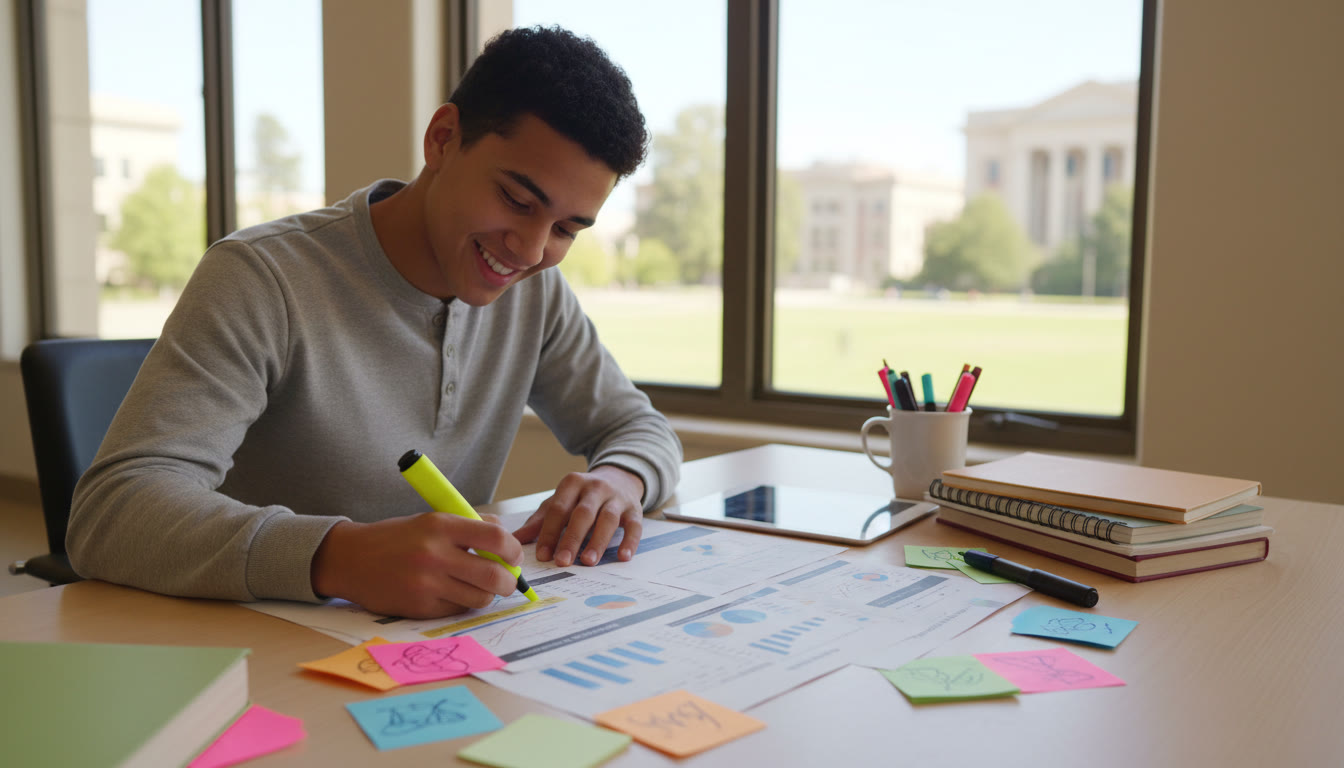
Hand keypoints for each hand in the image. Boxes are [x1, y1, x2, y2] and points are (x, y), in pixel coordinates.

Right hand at [310, 512, 522, 618]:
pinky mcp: (419, 607)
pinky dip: (463, 604)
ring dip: (487, 595)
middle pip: (494, 575)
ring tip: (479, 587)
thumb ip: (469, 527)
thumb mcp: (431, 520)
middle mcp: (435, 554)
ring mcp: (426, 583)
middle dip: (509, 582)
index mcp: (442, 525)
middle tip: (507, 581)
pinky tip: (452, 594)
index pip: (496, 538)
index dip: (513, 550)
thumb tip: (507, 542)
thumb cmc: (398, 538)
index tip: (514, 556)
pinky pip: (458, 610)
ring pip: (479, 597)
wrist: (350, 559)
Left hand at [512, 466, 644, 566]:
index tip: (543, 556)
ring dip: (598, 541)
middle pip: (583, 514)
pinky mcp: (635, 509)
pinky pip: (635, 525)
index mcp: (572, 483)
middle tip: (562, 562)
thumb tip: (516, 540)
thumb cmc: (583, 496)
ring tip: (588, 562)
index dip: (549, 532)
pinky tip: (623, 557)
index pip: (558, 509)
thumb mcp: (561, 501)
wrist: (619, 477)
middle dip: (572, 538)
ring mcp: (617, 498)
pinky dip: (630, 541)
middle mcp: (595, 487)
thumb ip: (540, 520)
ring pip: (608, 519)